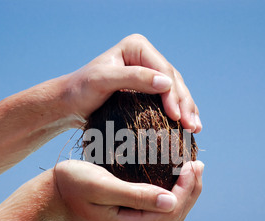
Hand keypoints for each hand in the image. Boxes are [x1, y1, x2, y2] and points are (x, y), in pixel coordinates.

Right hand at [45, 160, 203, 220]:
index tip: (192, 163)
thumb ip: (137, 195)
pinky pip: (155, 218)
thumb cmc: (71, 185)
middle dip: (190, 192)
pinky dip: (169, 202)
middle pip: (173, 219)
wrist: (49, 198)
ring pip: (167, 220)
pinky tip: (173, 186)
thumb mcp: (102, 185)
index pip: (170, 211)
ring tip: (192, 174)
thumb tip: (171, 201)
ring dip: (183, 198)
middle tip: (198, 165)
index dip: (186, 188)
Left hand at [51, 34, 201, 132]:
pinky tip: (187, 126)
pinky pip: (169, 99)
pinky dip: (179, 112)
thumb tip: (167, 83)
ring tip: (194, 129)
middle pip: (173, 81)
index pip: (163, 71)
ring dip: (187, 110)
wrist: (70, 103)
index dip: (174, 94)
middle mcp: (145, 57)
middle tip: (192, 127)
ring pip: (175, 91)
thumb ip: (133, 78)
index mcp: (137, 47)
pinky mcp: (147, 89)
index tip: (177, 117)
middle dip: (185, 104)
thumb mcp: (103, 81)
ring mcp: (148, 73)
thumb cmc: (81, 90)